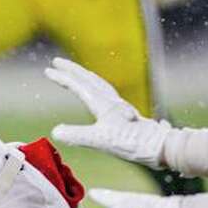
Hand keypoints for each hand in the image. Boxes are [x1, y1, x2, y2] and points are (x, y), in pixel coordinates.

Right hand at [45, 58, 171, 168]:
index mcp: (104, 105)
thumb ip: (78, 135)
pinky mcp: (125, 115)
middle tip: (56, 62)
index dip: (63, 78)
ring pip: (98, 84)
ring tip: (74, 74)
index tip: (47, 70)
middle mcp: (112, 102)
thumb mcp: (101, 140)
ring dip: (83, 76)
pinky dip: (95, 88)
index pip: (79, 86)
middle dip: (72, 69)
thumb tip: (55, 131)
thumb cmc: (133, 143)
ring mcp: (120, 107)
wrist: (160, 146)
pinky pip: (105, 94)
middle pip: (89, 79)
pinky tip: (97, 96)